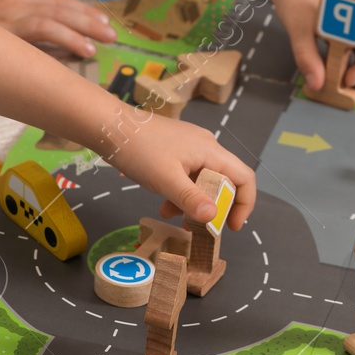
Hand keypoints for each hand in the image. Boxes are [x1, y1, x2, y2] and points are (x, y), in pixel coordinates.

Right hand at [0, 0, 115, 57]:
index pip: (59, 1)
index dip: (82, 11)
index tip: (102, 21)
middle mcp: (20, 3)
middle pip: (62, 11)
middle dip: (89, 23)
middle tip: (111, 35)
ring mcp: (11, 19)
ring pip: (53, 24)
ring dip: (78, 34)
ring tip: (96, 46)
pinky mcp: (2, 35)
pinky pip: (36, 39)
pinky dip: (59, 43)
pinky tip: (75, 51)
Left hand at [104, 113, 256, 229]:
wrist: (110, 126)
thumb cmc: (138, 149)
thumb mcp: (166, 179)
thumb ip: (191, 199)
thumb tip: (214, 218)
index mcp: (211, 151)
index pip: (244, 177)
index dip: (245, 204)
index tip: (232, 227)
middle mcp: (206, 147)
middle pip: (225, 181)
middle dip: (216, 207)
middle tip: (202, 227)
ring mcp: (190, 148)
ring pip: (204, 181)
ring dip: (195, 203)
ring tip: (178, 220)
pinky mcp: (176, 151)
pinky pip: (188, 176)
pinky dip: (181, 193)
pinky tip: (165, 206)